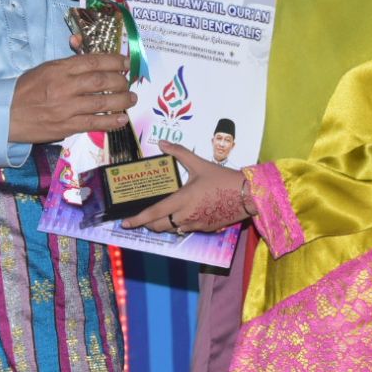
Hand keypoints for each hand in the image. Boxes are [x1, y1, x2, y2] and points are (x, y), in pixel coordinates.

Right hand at [8, 53, 133, 143]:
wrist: (5, 115)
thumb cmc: (25, 90)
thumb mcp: (45, 69)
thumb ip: (68, 65)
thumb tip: (91, 57)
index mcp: (59, 68)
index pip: (93, 61)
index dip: (114, 61)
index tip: (126, 62)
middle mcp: (64, 86)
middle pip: (101, 80)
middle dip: (121, 80)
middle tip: (128, 82)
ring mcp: (66, 107)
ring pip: (102, 102)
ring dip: (121, 101)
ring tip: (131, 99)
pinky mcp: (66, 126)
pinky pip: (93, 123)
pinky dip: (111, 121)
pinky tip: (121, 119)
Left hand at [120, 142, 248, 233]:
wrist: (247, 195)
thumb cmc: (223, 178)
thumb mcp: (200, 164)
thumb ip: (180, 153)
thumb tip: (162, 142)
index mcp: (182, 200)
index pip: (154, 213)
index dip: (138, 219)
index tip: (125, 223)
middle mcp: (186, 216)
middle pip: (159, 225)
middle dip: (148, 223)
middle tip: (142, 218)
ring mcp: (195, 225)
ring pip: (172, 228)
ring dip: (163, 223)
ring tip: (160, 214)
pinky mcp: (204, 229)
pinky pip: (185, 229)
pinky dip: (179, 223)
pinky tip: (182, 214)